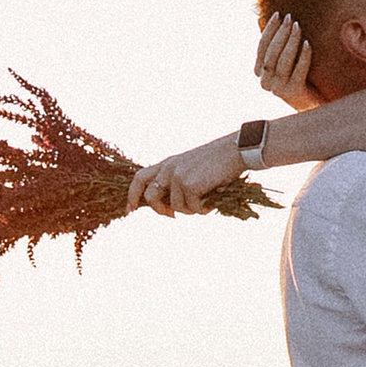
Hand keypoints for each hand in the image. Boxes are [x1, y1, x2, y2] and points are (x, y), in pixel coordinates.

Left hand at [128, 135, 247, 216]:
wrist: (236, 151)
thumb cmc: (218, 161)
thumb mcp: (191, 167)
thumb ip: (178, 180)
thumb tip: (170, 206)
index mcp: (168, 163)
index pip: (140, 178)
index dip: (132, 195)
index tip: (130, 210)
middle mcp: (169, 169)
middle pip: (150, 197)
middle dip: (160, 210)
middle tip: (171, 216)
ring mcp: (178, 176)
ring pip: (176, 208)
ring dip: (191, 210)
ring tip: (206, 202)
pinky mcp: (189, 185)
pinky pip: (192, 209)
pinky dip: (203, 210)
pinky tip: (212, 201)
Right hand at [254, 12, 323, 111]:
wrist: (313, 104)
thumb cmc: (298, 77)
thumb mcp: (284, 61)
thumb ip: (274, 45)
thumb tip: (263, 19)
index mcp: (260, 72)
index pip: (261, 47)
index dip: (269, 30)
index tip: (278, 14)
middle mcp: (265, 82)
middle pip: (271, 54)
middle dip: (280, 34)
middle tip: (290, 18)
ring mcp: (278, 89)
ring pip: (282, 62)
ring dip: (290, 42)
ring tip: (298, 27)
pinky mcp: (294, 93)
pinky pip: (298, 72)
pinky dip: (303, 57)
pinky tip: (308, 44)